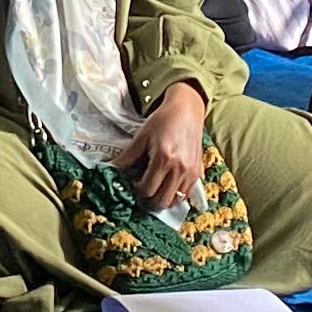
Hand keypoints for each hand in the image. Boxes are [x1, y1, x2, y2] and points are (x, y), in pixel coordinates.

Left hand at [124, 82, 208, 210]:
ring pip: (175, 201)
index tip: (133, 182)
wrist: (186, 110)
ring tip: (154, 189)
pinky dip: (175, 195)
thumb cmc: (163, 120)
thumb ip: (129, 156)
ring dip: (162, 199)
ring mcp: (191, 172)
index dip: (137, 189)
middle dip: (149, 199)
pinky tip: (167, 186)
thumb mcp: (142, 136)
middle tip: (142, 190)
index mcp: (164, 158)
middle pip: (162, 200)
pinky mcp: (198, 172)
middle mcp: (179, 168)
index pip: (148, 188)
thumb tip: (113, 169)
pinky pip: (186, 194)